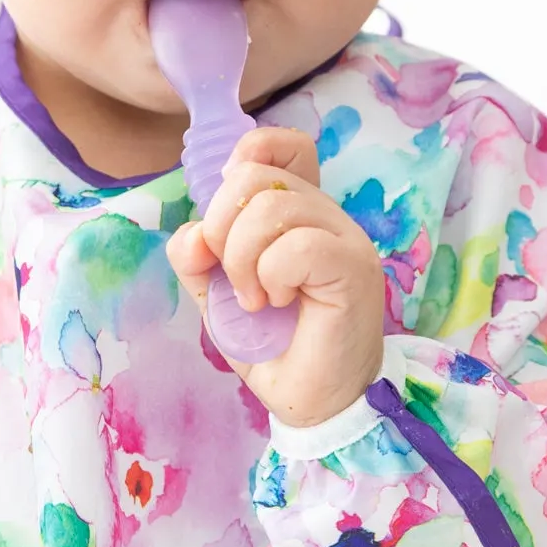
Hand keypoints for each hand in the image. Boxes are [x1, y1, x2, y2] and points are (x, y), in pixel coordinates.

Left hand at [165, 127, 384, 429]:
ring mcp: (345, 237)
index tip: (226, 223)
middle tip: (232, 278)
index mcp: (297, 211)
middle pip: (253, 174)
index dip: (242, 162)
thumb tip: (192, 235)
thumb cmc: (271, 345)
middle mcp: (325, 214)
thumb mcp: (216, 293)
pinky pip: (296, 246)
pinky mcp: (353, 268)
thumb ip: (197, 256)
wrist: (310, 401)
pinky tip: (276, 305)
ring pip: (271, 207)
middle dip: (220, 228)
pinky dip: (270, 277)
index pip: (279, 145)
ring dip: (242, 260)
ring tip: (254, 299)